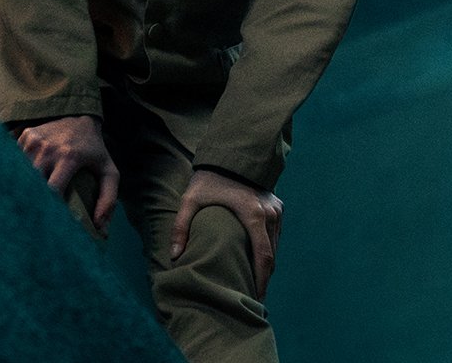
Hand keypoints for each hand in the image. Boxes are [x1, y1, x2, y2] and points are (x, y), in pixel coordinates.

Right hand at [11, 114, 119, 230]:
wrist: (80, 115)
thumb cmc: (94, 150)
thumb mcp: (109, 172)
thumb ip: (108, 200)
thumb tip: (100, 229)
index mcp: (70, 157)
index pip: (51, 191)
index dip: (48, 208)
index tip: (49, 221)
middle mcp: (49, 148)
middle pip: (32, 183)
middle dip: (32, 200)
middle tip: (33, 216)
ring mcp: (34, 141)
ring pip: (21, 173)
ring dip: (24, 187)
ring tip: (27, 201)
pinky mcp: (25, 136)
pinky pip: (16, 161)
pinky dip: (19, 172)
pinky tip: (24, 179)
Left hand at [170, 168, 282, 298]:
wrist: (232, 152)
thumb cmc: (209, 178)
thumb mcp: (191, 200)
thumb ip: (182, 227)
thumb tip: (175, 256)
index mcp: (253, 215)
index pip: (263, 257)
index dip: (260, 281)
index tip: (254, 297)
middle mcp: (270, 214)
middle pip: (272, 256)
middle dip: (264, 279)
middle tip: (253, 297)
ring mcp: (276, 210)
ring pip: (275, 247)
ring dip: (266, 266)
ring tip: (254, 284)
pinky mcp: (277, 206)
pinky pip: (275, 235)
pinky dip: (269, 250)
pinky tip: (257, 262)